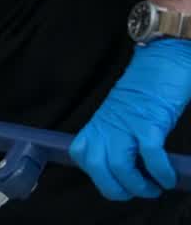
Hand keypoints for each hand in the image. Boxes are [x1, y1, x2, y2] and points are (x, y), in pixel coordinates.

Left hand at [70, 39, 190, 199]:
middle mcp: (109, 123)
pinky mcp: (149, 120)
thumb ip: (118, 133)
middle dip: (115, 188)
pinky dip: (160, 173)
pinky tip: (168, 178)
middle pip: (96, 166)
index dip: (97, 174)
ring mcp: (127, 122)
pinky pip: (150, 155)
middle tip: (136, 192)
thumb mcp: (124, 112)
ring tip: (154, 188)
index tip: (116, 181)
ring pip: (119, 166)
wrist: (164, 57)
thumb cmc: (148, 87)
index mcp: (100, 121)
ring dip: (139, 186)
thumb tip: (129, 165)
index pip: (81, 153)